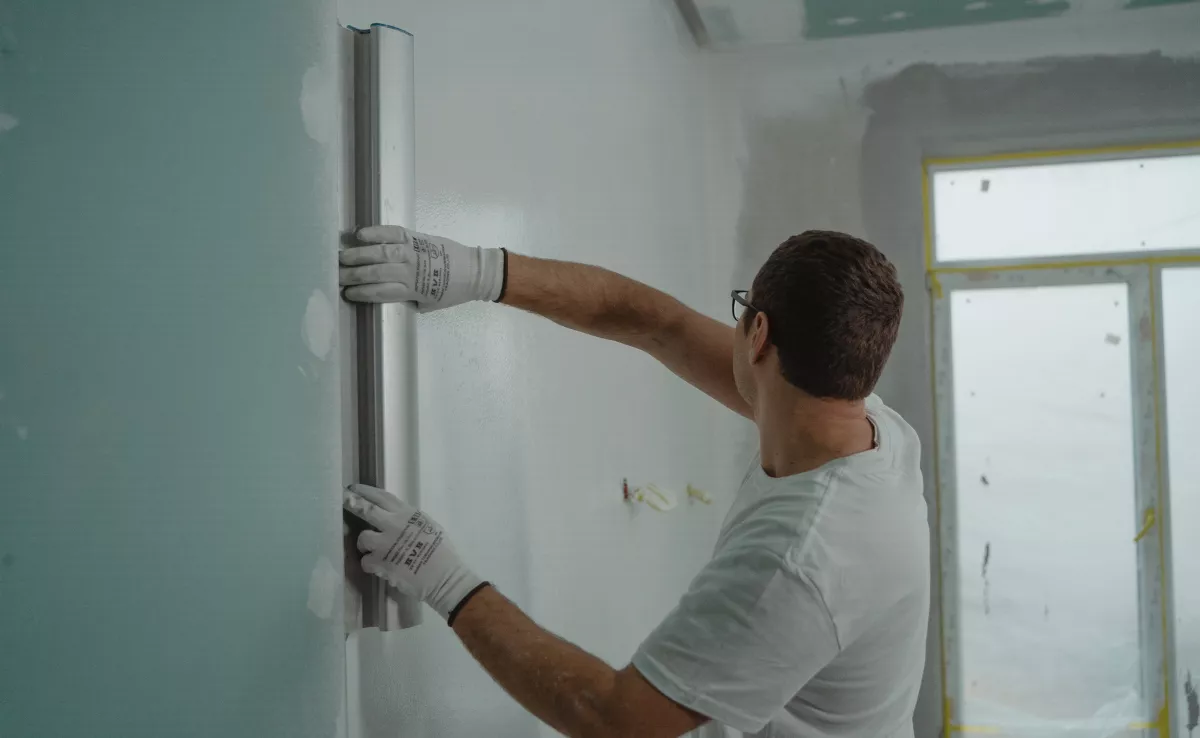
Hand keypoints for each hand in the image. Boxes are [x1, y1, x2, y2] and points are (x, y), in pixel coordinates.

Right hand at [339, 225, 506, 310]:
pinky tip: (359, 234)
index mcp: (412, 289)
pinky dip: (376, 232)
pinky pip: (392, 232)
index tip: (346, 293)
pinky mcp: (416, 236)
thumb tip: (384, 295)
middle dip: (353, 275)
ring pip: (380, 253)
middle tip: (334, 275)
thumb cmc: (452, 291)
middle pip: (375, 272)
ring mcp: (413, 251)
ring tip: (341, 257)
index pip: (380, 292)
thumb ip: (407, 300)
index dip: (361, 293)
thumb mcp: (429, 303)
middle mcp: (410, 269)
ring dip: (358, 255)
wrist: (474, 271)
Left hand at [343, 483, 485, 621]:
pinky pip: (365, 561)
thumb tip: (394, 518)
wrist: (444, 577)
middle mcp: (394, 524)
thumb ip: (409, 520)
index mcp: (408, 514)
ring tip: (371, 550)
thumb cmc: (442, 552)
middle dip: (352, 504)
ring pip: (362, 537)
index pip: (382, 497)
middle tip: (342, 502)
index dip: (365, 492)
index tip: (353, 489)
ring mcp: (385, 544)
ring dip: (364, 544)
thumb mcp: (429, 527)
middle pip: (366, 509)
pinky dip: (370, 564)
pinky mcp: (380, 563)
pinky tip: (379, 567)